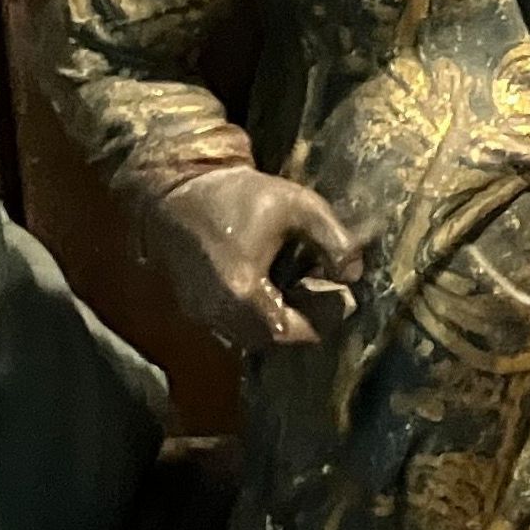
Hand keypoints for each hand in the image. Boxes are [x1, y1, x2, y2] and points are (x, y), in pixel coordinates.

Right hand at [139, 168, 363, 350]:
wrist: (175, 190)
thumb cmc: (238, 194)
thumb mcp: (298, 205)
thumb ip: (335, 240)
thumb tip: (354, 273)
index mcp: (243, 291)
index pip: (296, 331)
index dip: (325, 317)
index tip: (345, 293)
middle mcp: (219, 313)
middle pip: (276, 339)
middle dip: (306, 321)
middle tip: (326, 291)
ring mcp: (202, 315)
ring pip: (253, 337)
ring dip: (282, 320)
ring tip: (301, 286)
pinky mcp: (194, 310)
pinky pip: (234, 327)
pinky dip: (259, 315)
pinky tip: (272, 285)